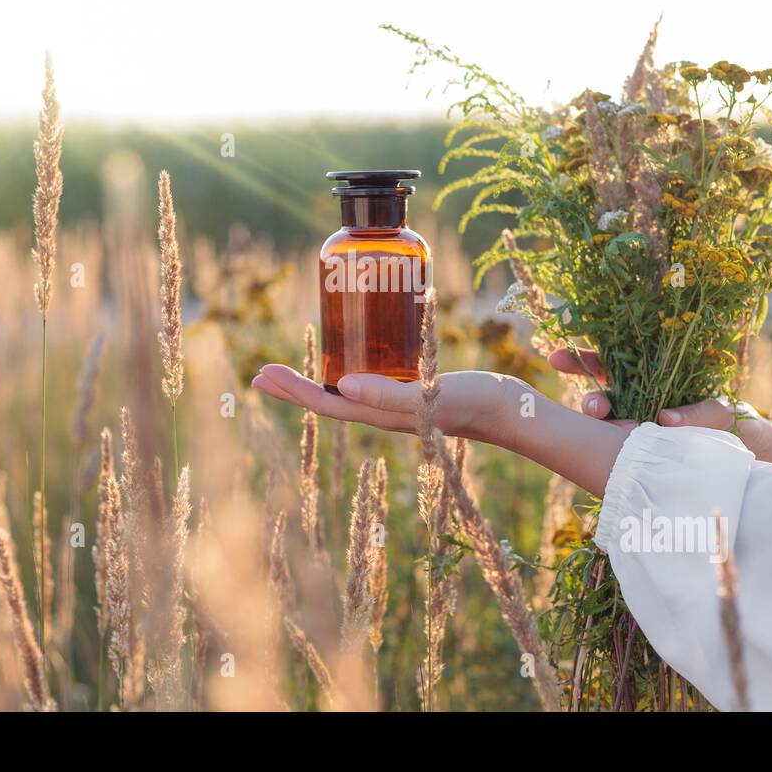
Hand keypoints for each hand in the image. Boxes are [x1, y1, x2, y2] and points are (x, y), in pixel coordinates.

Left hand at [254, 362, 631, 497]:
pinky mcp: (410, 389)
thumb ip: (389, 394)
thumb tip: (339, 385)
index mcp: (380, 414)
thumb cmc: (474, 402)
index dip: (292, 392)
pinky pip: (369, 379)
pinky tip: (347, 357)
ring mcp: (396, 402)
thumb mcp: (430, 397)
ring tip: (288, 370)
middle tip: (260, 373)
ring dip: (314, 381)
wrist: (511, 410)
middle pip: (327, 398)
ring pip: (344, 390)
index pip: (325, 403)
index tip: (262, 376)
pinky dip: (347, 368)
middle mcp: (382, 411)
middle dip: (293, 388)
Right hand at [547, 347, 771, 459]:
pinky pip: (622, 457)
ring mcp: (638, 434)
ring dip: (603, 433)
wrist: (754, 461)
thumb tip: (665, 419)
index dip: (582, 361)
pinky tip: (618, 463)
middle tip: (596, 409)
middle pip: (602, 400)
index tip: (556, 358)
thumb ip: (697, 413)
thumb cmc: (735, 424)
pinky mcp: (643, 459)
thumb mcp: (720, 413)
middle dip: (592, 401)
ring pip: (607, 431)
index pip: (609, 366)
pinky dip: (616, 459)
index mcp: (650, 383)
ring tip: (617, 437)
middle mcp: (638, 407)